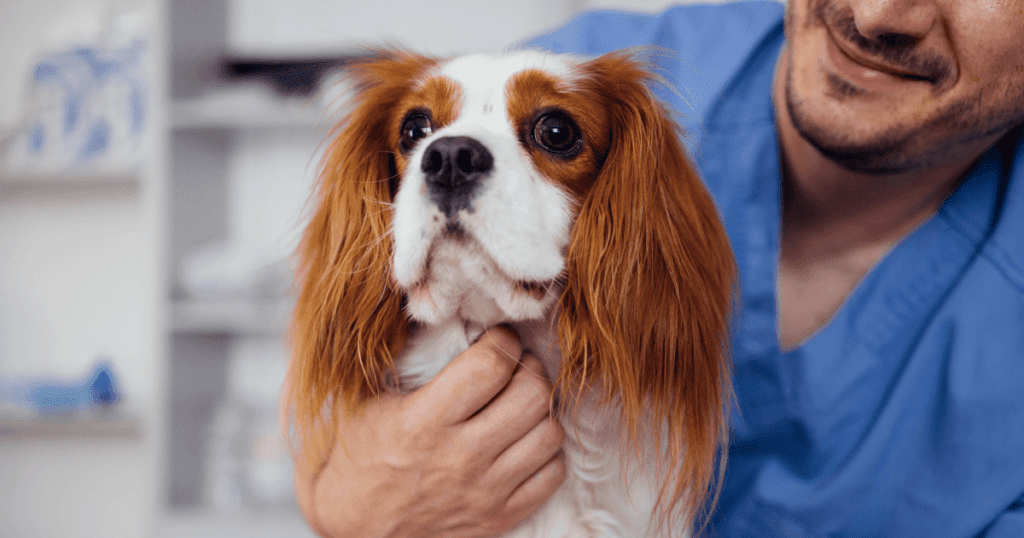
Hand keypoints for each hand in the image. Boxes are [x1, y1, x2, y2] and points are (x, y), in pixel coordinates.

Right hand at [291, 326, 565, 537]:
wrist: (358, 531)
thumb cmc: (361, 457)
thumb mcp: (370, 403)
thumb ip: (412, 364)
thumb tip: (455, 316)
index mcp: (424, 422)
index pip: (490, 366)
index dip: (502, 342)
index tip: (497, 339)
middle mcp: (461, 457)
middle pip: (531, 395)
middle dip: (530, 369)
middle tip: (516, 366)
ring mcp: (485, 491)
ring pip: (548, 433)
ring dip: (541, 410)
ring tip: (521, 402)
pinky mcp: (499, 517)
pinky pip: (551, 475)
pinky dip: (546, 453)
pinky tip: (523, 440)